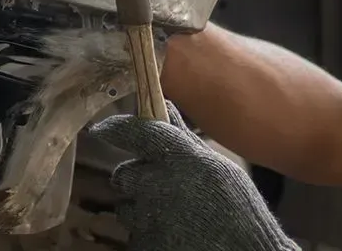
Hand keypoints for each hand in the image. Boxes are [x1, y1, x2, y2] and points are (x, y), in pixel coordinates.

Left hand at [89, 102, 298, 250]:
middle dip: (135, 181)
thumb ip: (184, 138)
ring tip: (170, 218)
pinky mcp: (146, 245)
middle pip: (123, 175)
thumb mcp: (216, 167)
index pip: (134, 132)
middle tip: (156, 190)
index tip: (101, 129)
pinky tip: (172, 236)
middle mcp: (158, 184)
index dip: (114, 129)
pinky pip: (135, 236)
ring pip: (126, 208)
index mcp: (179, 158)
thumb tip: (165, 105)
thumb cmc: (240, 210)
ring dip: (140, 210)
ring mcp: (149, 218)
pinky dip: (148, 235)